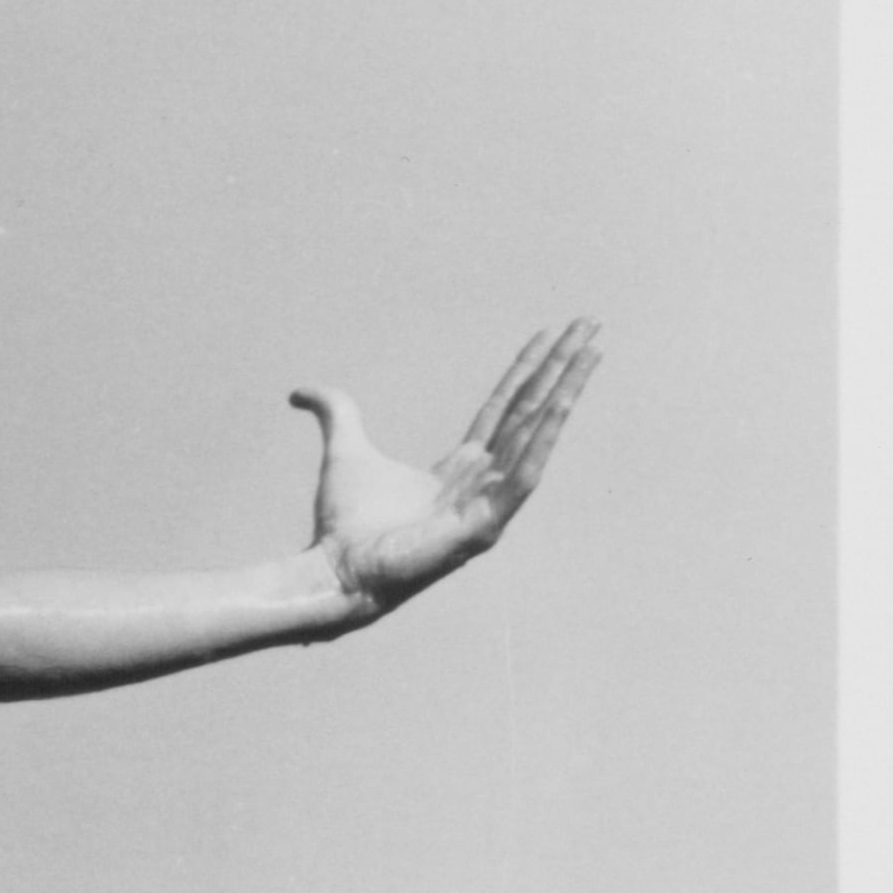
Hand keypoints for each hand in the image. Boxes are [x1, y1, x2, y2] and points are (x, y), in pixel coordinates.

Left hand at [291, 322, 596, 618]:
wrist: (334, 569)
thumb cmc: (342, 525)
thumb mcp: (344, 449)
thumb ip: (334, 413)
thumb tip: (300, 392)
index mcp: (460, 468)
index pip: (506, 407)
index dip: (529, 368)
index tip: (554, 332)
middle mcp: (482, 483)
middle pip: (531, 411)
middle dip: (562, 367)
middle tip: (590, 323)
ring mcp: (488, 505)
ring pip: (537, 435)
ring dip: (567, 391)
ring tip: (591, 349)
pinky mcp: (485, 527)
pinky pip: (525, 475)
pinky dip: (545, 439)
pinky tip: (563, 403)